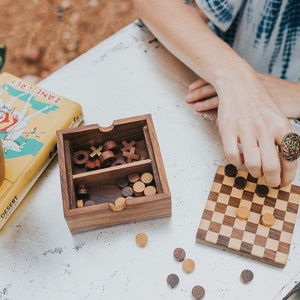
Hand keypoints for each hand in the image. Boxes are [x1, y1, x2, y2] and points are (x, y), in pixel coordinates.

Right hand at [185, 72, 297, 186]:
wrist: (238, 84)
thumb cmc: (258, 102)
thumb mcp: (276, 117)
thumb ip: (280, 139)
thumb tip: (282, 164)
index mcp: (281, 126)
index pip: (290, 158)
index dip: (287, 176)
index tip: (283, 183)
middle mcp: (265, 129)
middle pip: (271, 166)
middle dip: (272, 181)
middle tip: (269, 183)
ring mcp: (245, 129)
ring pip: (252, 164)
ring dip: (254, 173)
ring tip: (254, 170)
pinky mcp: (228, 130)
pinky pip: (232, 156)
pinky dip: (237, 163)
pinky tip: (240, 160)